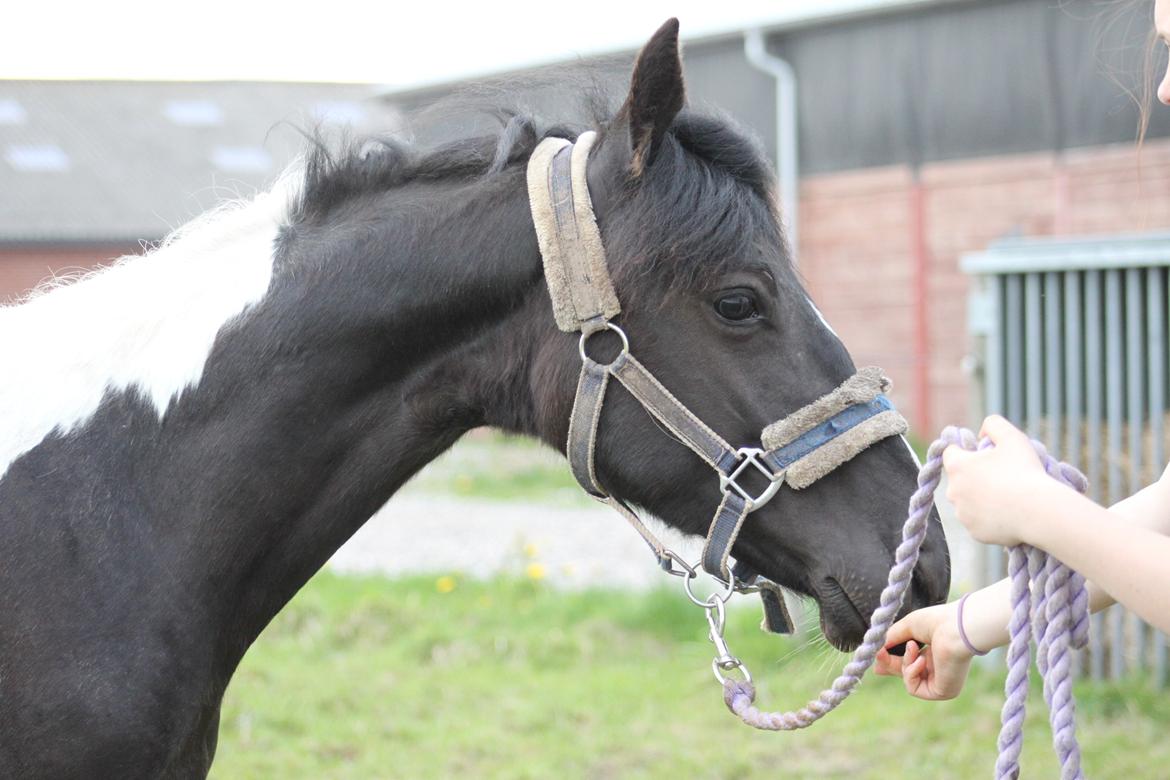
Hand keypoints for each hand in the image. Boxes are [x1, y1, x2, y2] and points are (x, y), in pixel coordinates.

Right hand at [875, 602, 974, 699]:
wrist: (955, 628)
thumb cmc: (936, 622)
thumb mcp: (908, 627)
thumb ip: (892, 638)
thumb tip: (877, 650)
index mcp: (935, 652)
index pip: (910, 662)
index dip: (891, 660)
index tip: (878, 654)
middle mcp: (939, 668)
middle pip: (906, 673)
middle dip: (890, 664)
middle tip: (879, 654)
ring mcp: (941, 681)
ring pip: (908, 680)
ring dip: (904, 662)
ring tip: (912, 645)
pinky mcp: (943, 691)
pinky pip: (914, 688)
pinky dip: (911, 673)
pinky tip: (921, 660)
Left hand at [942, 415, 1053, 546]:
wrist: (1039, 511)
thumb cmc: (1025, 471)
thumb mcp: (1012, 436)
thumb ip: (992, 424)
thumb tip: (981, 434)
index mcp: (957, 467)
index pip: (951, 452)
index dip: (967, 450)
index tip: (984, 453)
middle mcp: (953, 492)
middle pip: (960, 479)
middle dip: (975, 475)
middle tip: (1002, 476)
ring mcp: (963, 515)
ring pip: (968, 501)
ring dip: (981, 497)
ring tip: (1007, 495)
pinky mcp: (974, 533)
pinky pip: (979, 521)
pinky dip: (990, 517)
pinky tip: (1008, 513)